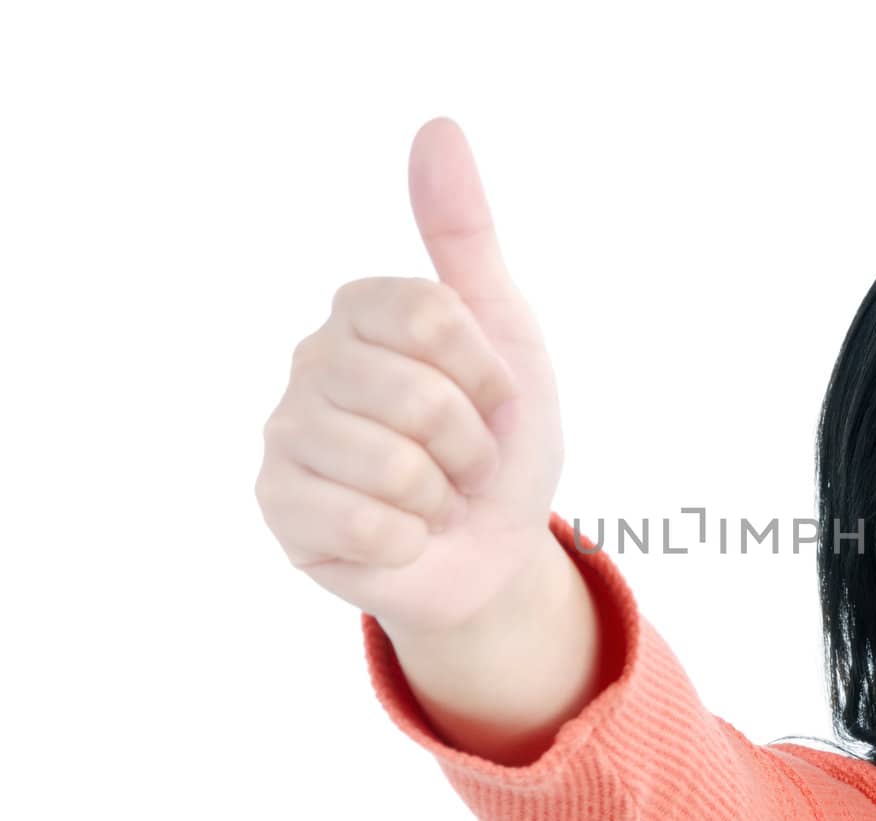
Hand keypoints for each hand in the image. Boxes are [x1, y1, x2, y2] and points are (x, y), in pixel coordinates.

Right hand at [256, 117, 564, 634]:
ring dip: (444, 496)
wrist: (489, 548)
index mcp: (362, 310)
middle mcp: (312, 361)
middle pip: (418, 394)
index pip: (431, 314)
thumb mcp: (505, 333)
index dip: (485, 373)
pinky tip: (402, 534)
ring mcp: (288, 434)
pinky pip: (368, 523)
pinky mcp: (280, 507)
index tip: (493, 397)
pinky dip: (412, 540)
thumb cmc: (498, 441)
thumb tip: (438, 128)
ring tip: (434, 496)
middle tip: (465, 460)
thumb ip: (465, 235)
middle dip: (472, 445)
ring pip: (394, 465)